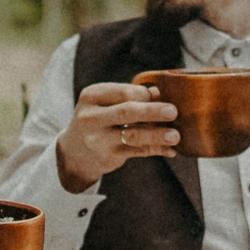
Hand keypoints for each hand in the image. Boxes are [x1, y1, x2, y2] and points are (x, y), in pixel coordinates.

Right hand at [55, 81, 180, 191]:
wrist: (75, 150)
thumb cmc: (98, 119)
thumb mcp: (105, 102)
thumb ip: (129, 96)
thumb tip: (159, 92)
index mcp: (92, 95)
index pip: (123, 92)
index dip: (146, 95)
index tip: (162, 97)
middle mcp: (91, 117)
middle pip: (126, 111)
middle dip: (152, 111)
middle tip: (173, 111)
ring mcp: (98, 139)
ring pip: (133, 135)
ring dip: (157, 135)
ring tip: (175, 136)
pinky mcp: (108, 157)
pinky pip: (138, 152)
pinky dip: (156, 150)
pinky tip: (170, 150)